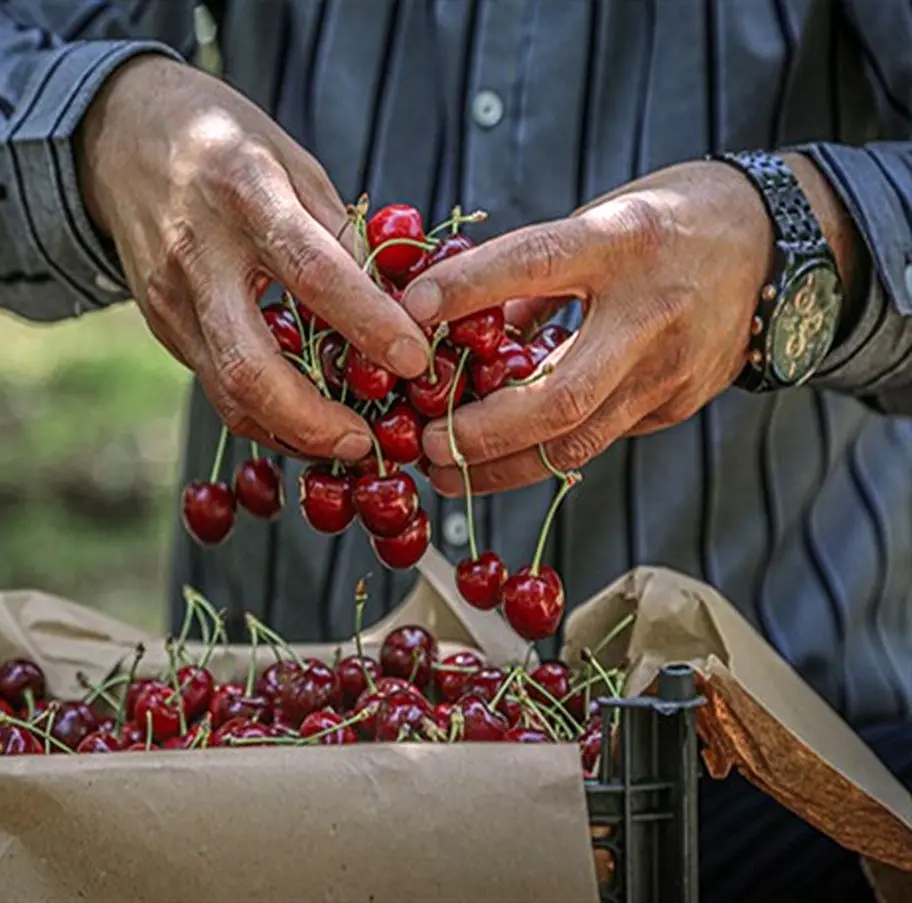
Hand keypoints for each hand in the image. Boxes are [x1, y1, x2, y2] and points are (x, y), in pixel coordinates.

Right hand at [80, 56, 429, 459]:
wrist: (117, 137)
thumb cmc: (224, 143)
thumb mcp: (294, 161)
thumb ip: (341, 233)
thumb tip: (397, 303)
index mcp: (245, 193)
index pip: (313, 272)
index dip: (368, 322)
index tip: (414, 359)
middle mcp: (199, 254)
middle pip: (250, 363)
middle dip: (312, 419)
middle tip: (366, 442)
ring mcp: (170, 299)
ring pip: (227, 392)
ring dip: (290, 432)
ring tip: (345, 442)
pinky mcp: (161, 326)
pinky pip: (217, 385)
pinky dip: (265, 413)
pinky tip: (305, 419)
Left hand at [404, 160, 777, 494]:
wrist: (776, 246)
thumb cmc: (668, 224)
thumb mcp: (601, 219)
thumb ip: (533, 276)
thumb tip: (458, 320)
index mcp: (624, 243)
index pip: (535, 262)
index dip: (468, 287)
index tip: (411, 309)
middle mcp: (651, 314)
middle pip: (560, 396)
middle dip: (483, 431)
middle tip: (427, 442)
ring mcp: (671, 370)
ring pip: (578, 441)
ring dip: (502, 466)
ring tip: (446, 471)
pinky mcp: (678, 406)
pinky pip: (599, 437)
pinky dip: (542, 449)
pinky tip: (500, 455)